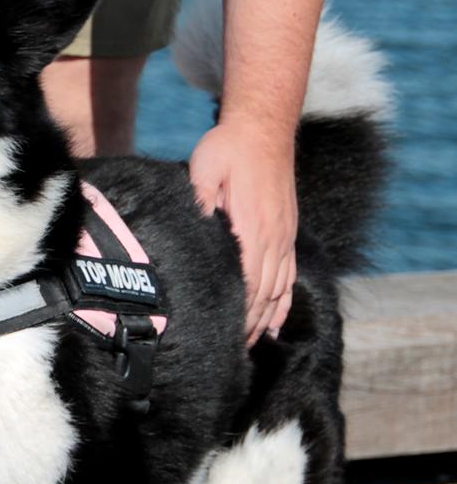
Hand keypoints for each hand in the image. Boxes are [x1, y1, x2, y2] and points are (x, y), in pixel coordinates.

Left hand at [189, 120, 297, 346]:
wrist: (265, 128)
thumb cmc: (228, 148)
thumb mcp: (205, 168)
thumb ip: (200, 199)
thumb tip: (195, 227)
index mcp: (252, 226)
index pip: (247, 282)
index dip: (238, 314)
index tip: (223, 338)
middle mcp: (273, 237)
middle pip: (263, 294)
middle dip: (248, 326)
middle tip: (229, 355)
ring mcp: (284, 235)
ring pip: (278, 289)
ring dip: (264, 319)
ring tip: (249, 346)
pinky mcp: (287, 231)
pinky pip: (289, 275)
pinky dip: (283, 302)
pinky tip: (274, 322)